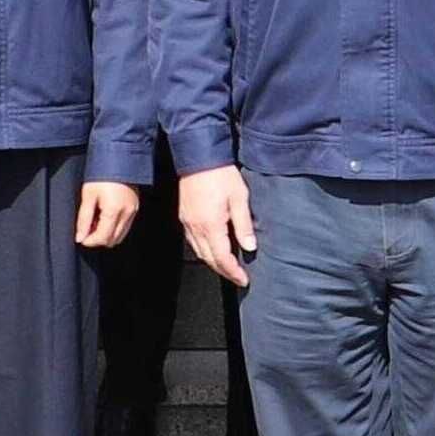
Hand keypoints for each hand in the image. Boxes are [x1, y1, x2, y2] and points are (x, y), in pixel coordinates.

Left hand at [73, 178, 138, 253]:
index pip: (102, 238)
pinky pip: (125, 226)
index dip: (89, 241)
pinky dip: (115, 227)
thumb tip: (80, 237)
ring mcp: (133, 211)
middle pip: (112, 240)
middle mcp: (127, 213)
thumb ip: (83, 219)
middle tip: (88, 227)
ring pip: (120, 236)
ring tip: (96, 220)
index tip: (81, 236)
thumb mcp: (88, 196)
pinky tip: (105, 216)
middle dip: (98, 238)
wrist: (119, 156)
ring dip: (107, 234)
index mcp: (114, 211)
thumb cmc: (101, 173)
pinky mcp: (136, 207)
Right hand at [178, 165, 257, 283]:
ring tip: (228, 267)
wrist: (198, 155)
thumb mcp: (239, 197)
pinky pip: (193, 242)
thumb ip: (244, 224)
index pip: (222, 258)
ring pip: (199, 252)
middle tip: (238, 278)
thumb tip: (250, 247)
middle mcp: (196, 228)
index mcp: (211, 226)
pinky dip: (204, 251)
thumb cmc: (220, 174)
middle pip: (209, 259)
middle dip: (224, 272)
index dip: (233, 272)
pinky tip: (213, 249)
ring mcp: (188, 223)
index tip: (244, 280)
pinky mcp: (184, 216)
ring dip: (213, 263)